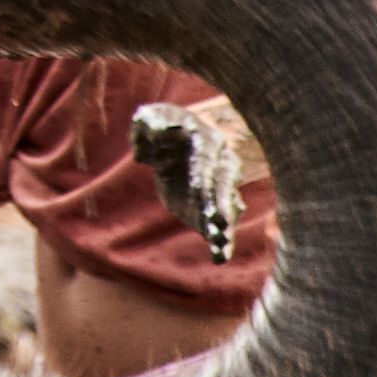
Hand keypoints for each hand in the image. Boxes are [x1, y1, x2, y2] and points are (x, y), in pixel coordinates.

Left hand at [131, 94, 267, 266]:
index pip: (206, 160)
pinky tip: (220, 257)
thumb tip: (156, 135)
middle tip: (217, 221)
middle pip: (223, 186)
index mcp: (206, 142)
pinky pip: (219, 225)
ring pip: (227, 208)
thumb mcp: (150, 119)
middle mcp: (220, 165)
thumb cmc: (160, 126)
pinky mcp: (209, 208)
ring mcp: (218, 189)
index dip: (202, 175)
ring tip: (221, 246)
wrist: (172, 142)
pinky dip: (220, 241)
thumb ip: (150, 124)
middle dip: (220, 203)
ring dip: (225, 226)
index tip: (198, 191)